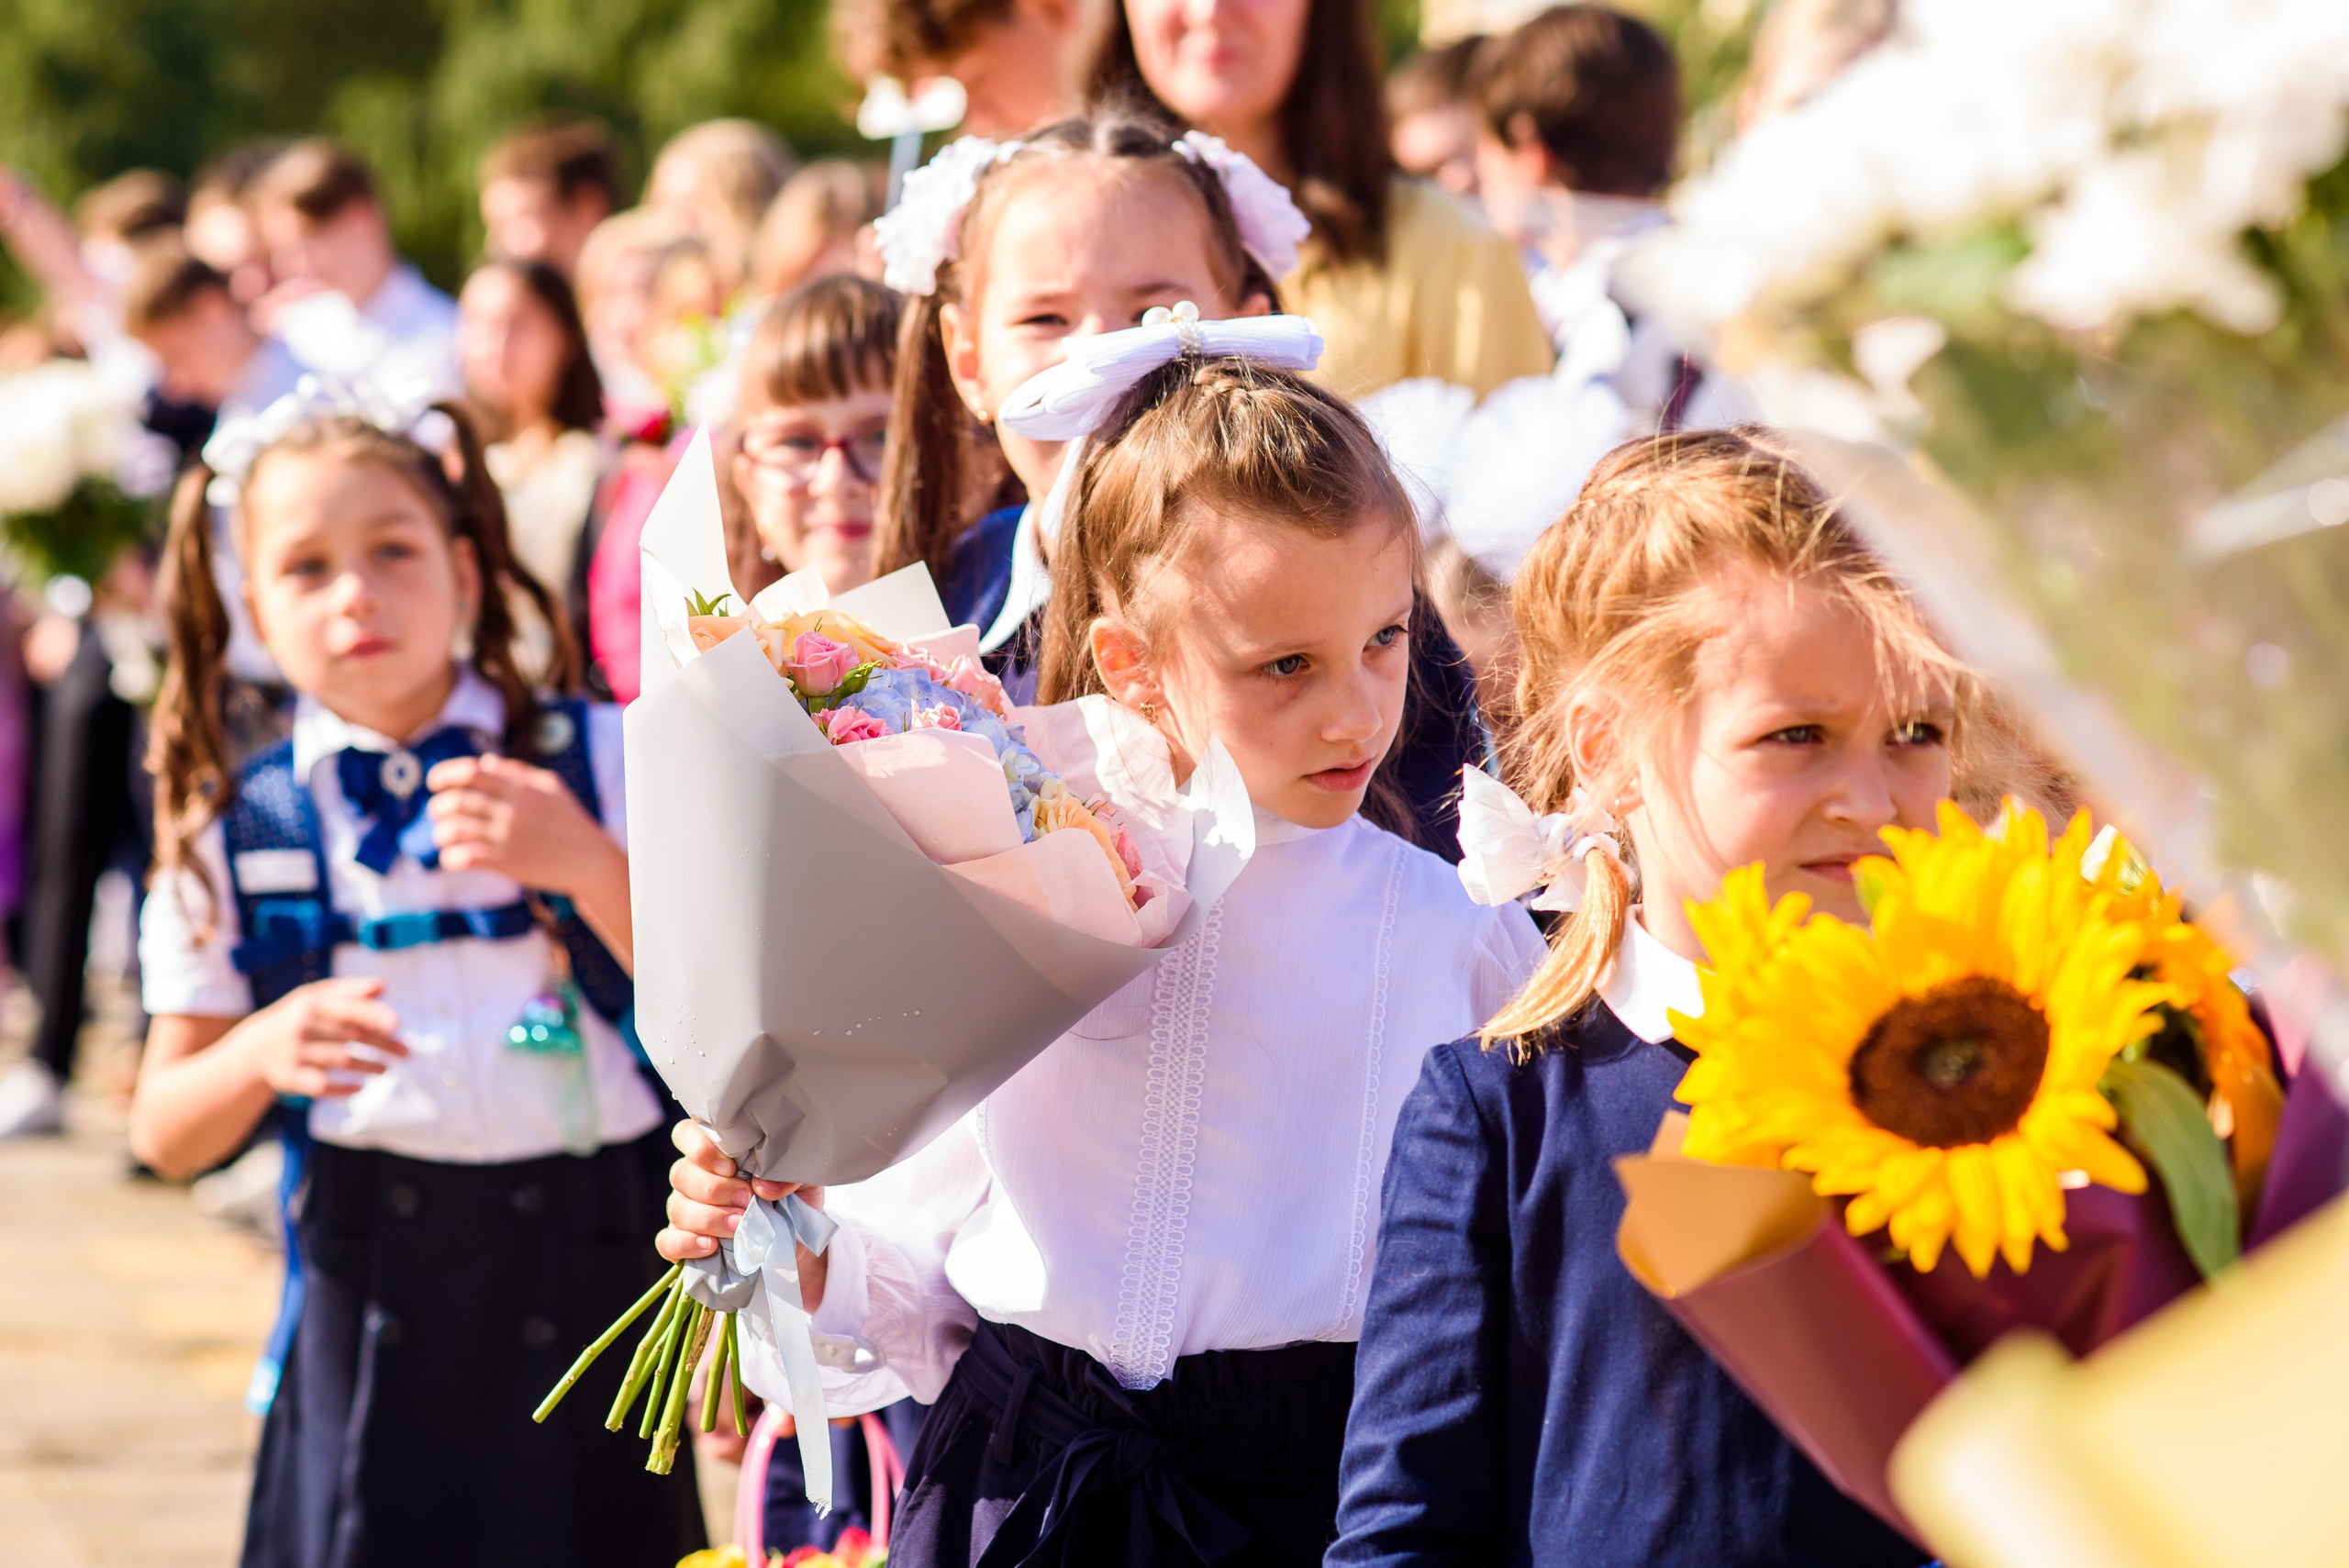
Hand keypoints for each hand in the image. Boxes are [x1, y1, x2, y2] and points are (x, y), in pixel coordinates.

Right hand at [238, 976, 406, 1097]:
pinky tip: (361, 1088)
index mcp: (310, 1005)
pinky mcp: (289, 1077)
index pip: (348, 1009)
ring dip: (369, 1066)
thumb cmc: (297, 1018)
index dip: (373, 1015)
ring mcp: (293, 1053)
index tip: (397, 1024)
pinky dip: (344, 1088)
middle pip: (351, 1037)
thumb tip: (382, 986)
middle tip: (407, 1053)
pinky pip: (322, 1085)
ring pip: (341, 1060)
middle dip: (382, 1045)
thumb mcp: (315, 998)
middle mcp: (301, 1027)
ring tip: (387, 1070)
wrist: (253, 1050)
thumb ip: (349, 991)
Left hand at [427, 754, 607, 887]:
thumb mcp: (551, 787)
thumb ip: (517, 771)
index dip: (444, 774)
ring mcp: (508, 838)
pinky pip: (465, 858)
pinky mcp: (507, 863)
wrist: (589, 860)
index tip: (435, 783)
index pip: (471, 772)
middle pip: (456, 801)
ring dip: (441, 833)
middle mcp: (511, 810)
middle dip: (437, 807)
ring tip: (444, 837)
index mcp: (519, 788)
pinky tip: (454, 858)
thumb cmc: (570, 821)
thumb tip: (486, 761)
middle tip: (438, 814)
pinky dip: (450, 858)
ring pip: (454, 830)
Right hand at [658, 1121, 827, 1311]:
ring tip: (738, 1225)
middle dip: (714, 1189)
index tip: (730, 1166)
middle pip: (681, 1174)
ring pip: (677, 1207)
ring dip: (708, 1218)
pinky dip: (687, 1244)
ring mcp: (685, 1209)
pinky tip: (711, 1246)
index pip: (687, 1134)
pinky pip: (668, 1241)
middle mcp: (694, 1177)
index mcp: (716, 1152)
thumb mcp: (801, 1181)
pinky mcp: (683, 1241)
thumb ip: (787, 1175)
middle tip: (746, 1199)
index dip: (701, 1148)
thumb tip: (762, 1185)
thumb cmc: (791, 1198)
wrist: (795, 1241)